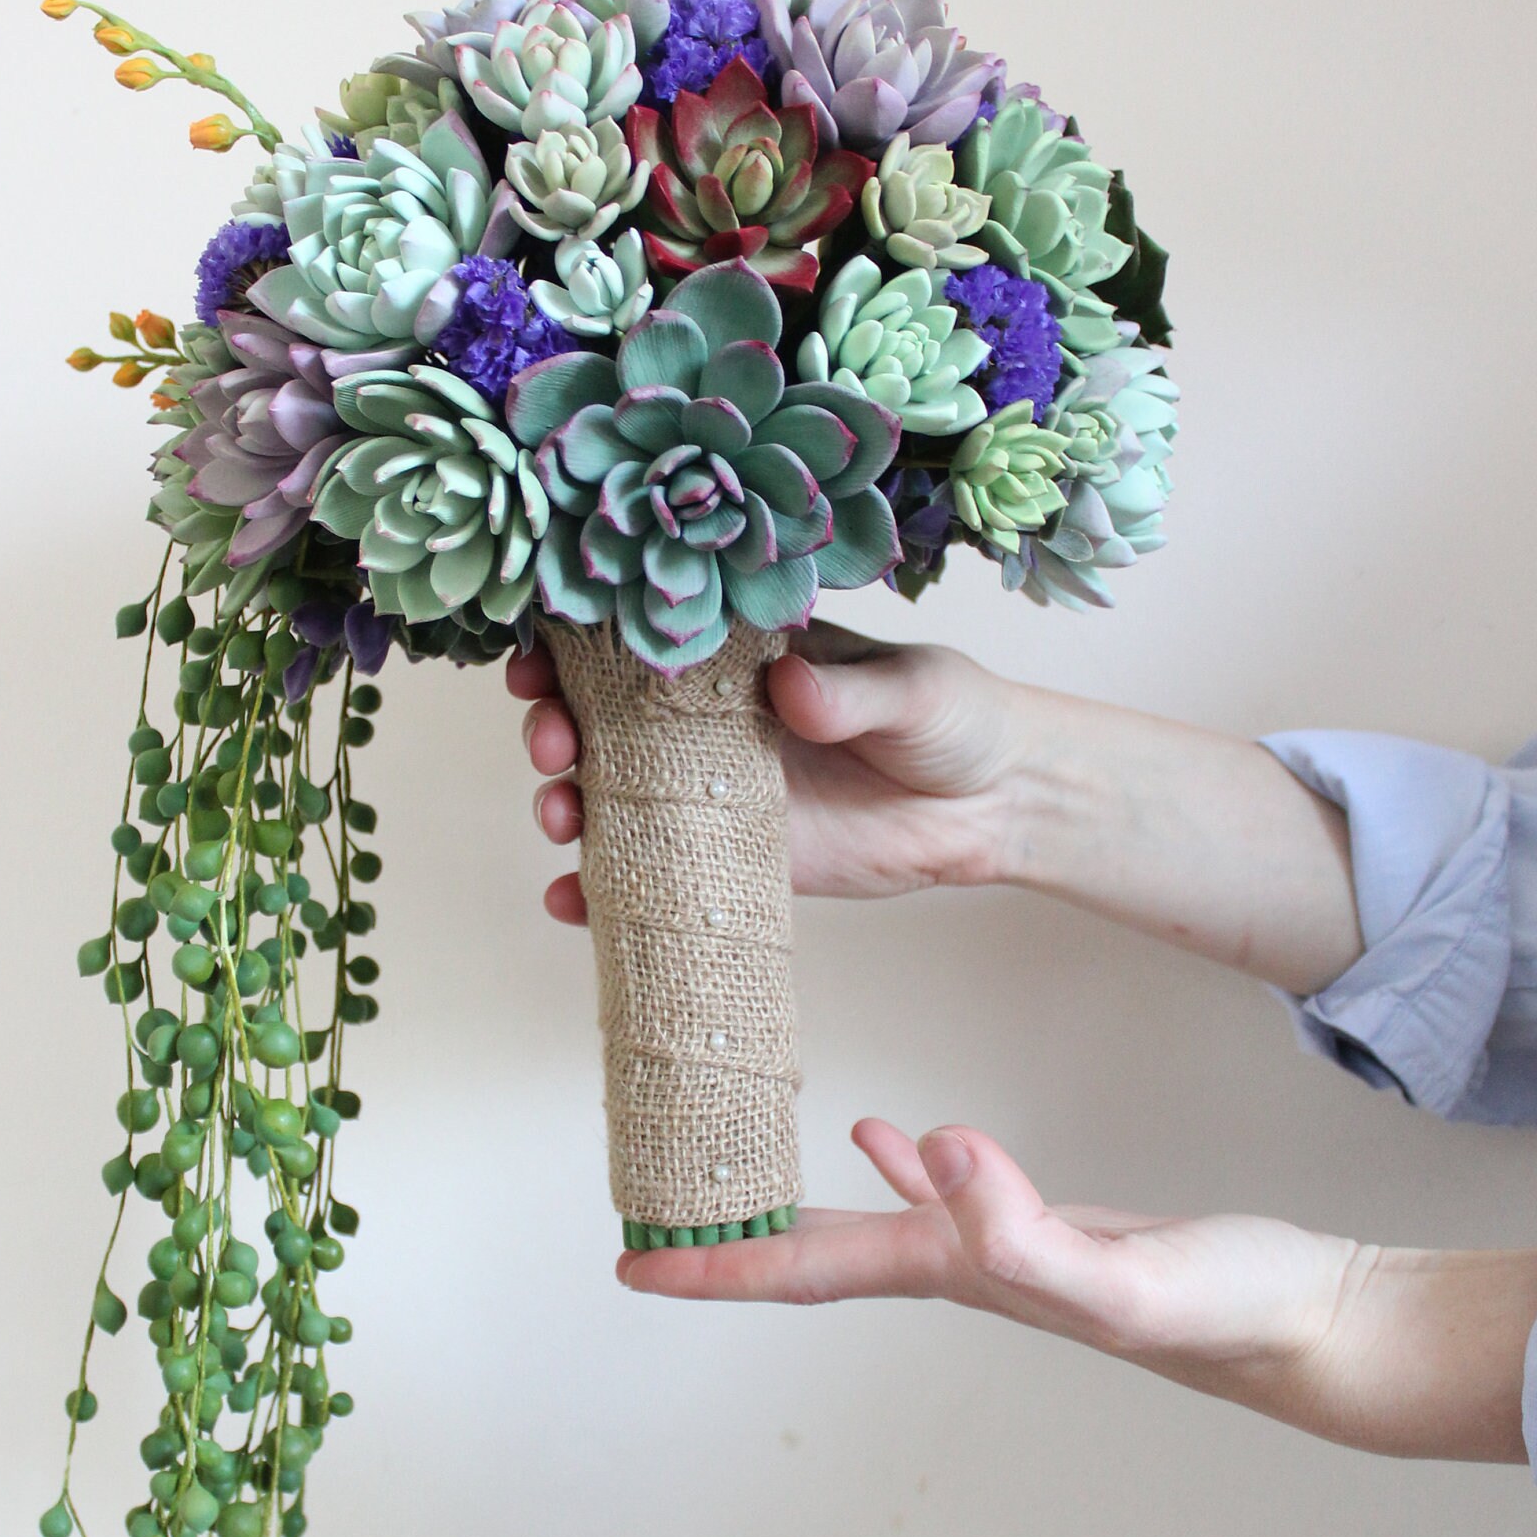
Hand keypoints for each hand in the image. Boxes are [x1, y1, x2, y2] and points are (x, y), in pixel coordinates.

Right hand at [508, 631, 1362, 994]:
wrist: (994, 804)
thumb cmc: (953, 716)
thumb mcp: (913, 686)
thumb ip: (850, 690)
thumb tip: (789, 688)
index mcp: (737, 655)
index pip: (637, 635)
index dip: (573, 641)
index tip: (542, 656)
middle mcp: (704, 721)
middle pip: (596, 717)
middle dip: (553, 725)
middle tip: (550, 743)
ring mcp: (709, 792)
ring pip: (605, 795)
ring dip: (563, 804)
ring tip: (561, 819)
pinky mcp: (728, 860)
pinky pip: (647, 873)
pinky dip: (596, 891)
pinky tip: (569, 901)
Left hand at [616, 1120, 1536, 1463]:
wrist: (1304, 1328)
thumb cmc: (1224, 1314)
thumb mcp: (1120, 1276)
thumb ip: (1022, 1232)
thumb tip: (930, 1152)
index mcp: (961, 1276)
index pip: (808, 1270)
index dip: (717, 1266)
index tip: (632, 1262)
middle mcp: (964, 1270)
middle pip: (814, 1255)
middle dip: (727, 1246)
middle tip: (645, 1229)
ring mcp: (999, 1251)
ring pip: (870, 1222)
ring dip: (797, 1204)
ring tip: (732, 1176)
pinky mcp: (1040, 1224)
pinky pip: (944, 1186)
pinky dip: (905, 1162)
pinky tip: (889, 1135)